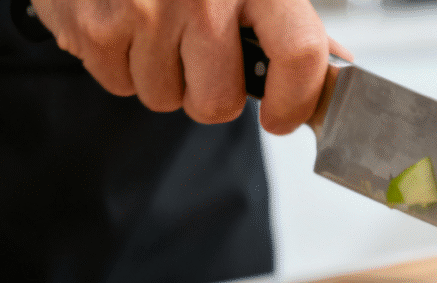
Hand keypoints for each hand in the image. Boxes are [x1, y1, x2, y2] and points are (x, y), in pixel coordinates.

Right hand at [31, 0, 351, 132]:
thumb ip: (294, 23)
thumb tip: (340, 63)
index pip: (299, 53)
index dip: (294, 101)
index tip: (281, 118)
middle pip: (218, 103)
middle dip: (209, 93)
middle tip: (199, 56)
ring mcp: (146, 10)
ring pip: (165, 99)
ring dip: (163, 76)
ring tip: (157, 28)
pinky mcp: (96, 25)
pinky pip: (120, 85)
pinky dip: (122, 64)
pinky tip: (126, 23)